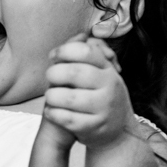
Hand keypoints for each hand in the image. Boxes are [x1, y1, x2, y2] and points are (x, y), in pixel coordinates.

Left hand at [43, 35, 133, 149]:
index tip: (53, 56)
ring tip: (49, 96)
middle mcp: (109, 87)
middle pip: (75, 73)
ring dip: (51, 96)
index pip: (86, 52)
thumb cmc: (101, 96)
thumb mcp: (101, 73)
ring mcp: (103, 108)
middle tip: (49, 76)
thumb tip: (79, 36)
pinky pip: (66, 119)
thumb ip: (88, 54)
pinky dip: (53, 113)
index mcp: (108, 70)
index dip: (64, 50)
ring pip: (68, 98)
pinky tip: (50, 111)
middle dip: (54, 73)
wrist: (117, 131)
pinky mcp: (93, 127)